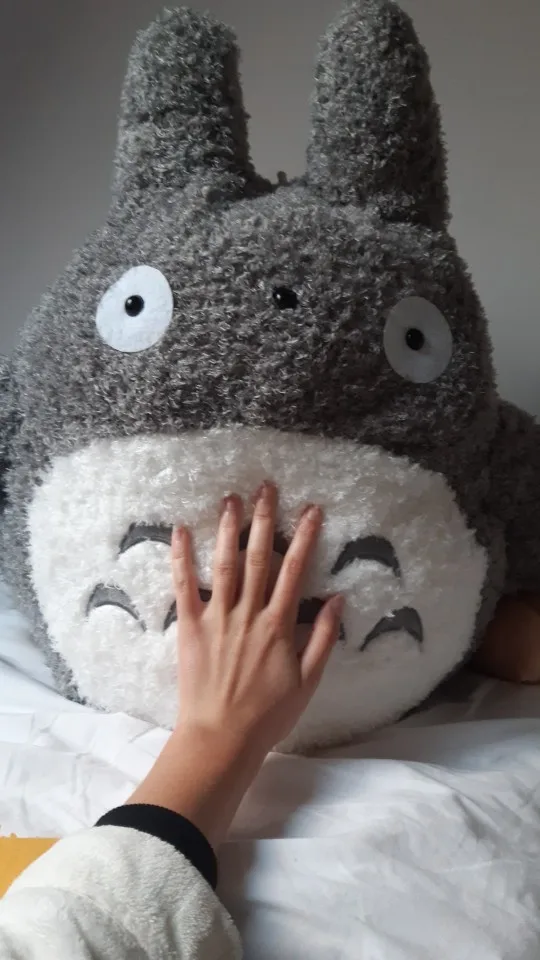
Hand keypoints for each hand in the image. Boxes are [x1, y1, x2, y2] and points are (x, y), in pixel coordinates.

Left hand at [127, 484, 342, 848]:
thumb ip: (322, 637)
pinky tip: (180, 530)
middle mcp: (249, 613)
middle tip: (266, 487)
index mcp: (278, 625)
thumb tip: (338, 599)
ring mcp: (217, 617)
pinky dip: (182, 557)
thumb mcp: (308, 681)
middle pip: (258, 557)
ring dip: (228, 528)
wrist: (220, 738)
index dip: (304, 537)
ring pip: (225, 564)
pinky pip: (184, 586)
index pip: (294, 570)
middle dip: (264, 519)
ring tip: (232, 498)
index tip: (311, 509)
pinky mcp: (190, 627)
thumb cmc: (268, 714)